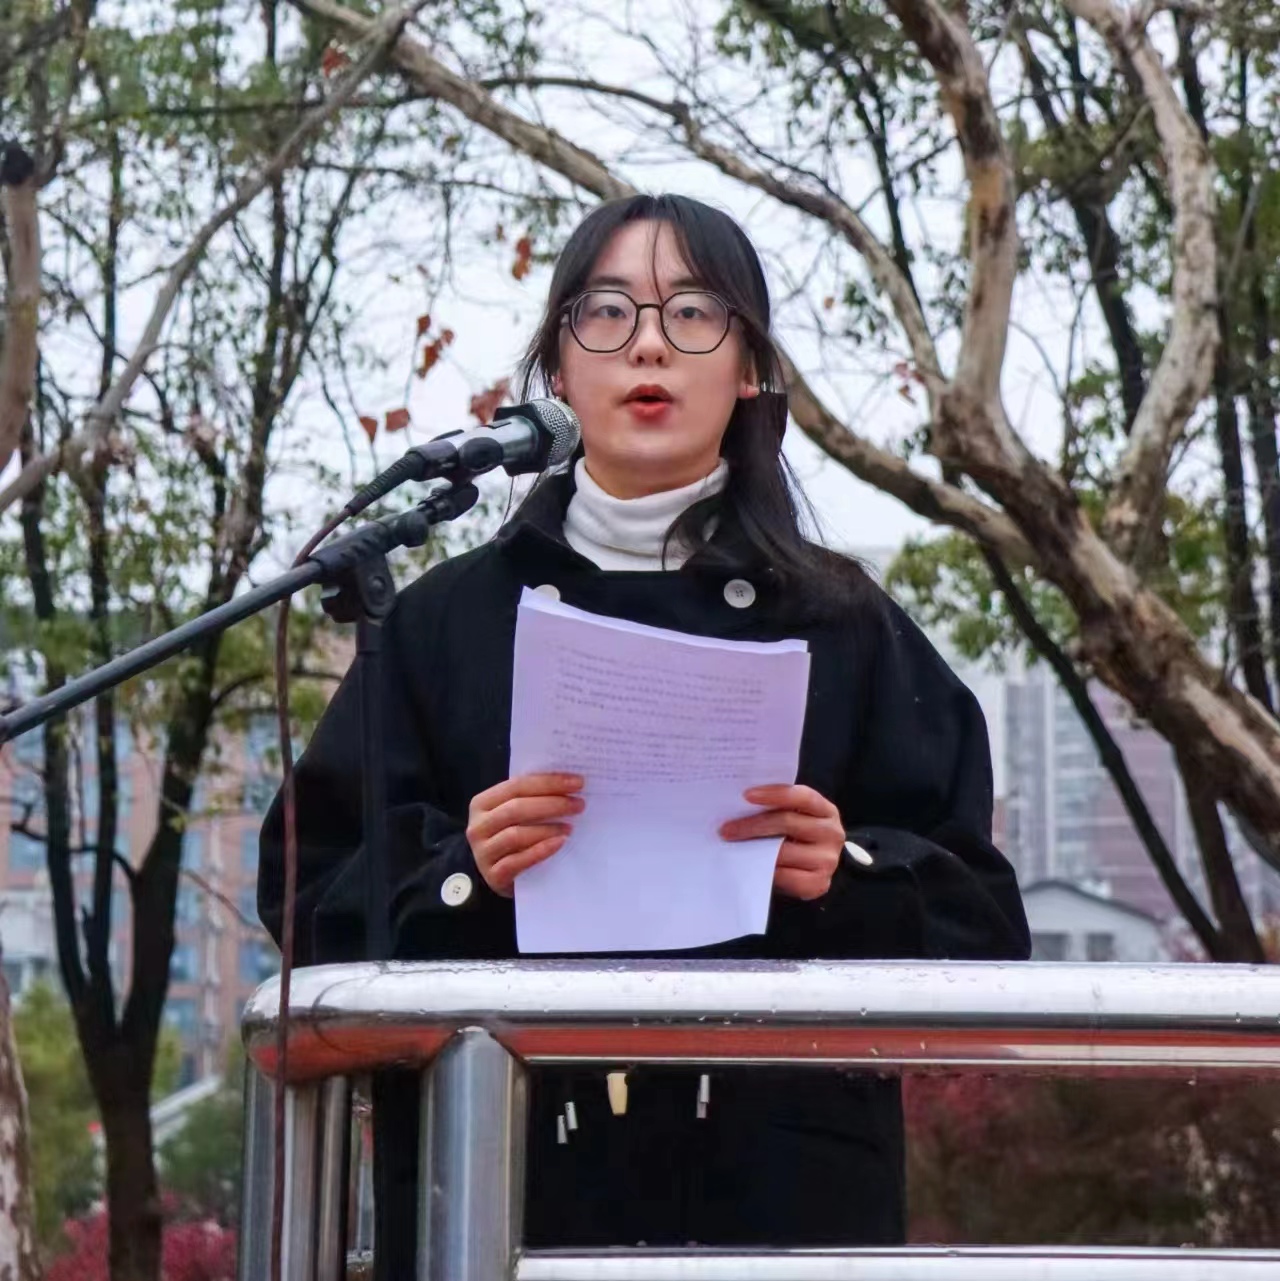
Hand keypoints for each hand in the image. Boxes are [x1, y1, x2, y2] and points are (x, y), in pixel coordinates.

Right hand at [466, 773, 583, 897]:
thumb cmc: (513, 838)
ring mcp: (483, 852)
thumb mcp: (514, 815)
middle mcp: (478, 826)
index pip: (517, 786)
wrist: (500, 876)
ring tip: (571, 827)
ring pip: (516, 835)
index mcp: (482, 803)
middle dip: (552, 804)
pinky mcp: (493, 876)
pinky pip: (517, 861)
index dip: (549, 782)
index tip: (577, 782)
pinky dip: (540, 851)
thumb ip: (531, 799)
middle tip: (579, 805)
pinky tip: (560, 844)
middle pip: (516, 808)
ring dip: (547, 829)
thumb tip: (569, 785)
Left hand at [719, 784, 843, 900]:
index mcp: (825, 810)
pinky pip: (786, 876)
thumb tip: (737, 805)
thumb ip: (775, 809)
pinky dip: (766, 871)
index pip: (801, 796)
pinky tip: (752, 867)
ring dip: (754, 850)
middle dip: (752, 825)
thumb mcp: (790, 818)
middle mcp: (832, 833)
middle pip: (787, 822)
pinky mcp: (819, 883)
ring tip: (733, 848)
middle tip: (726, 829)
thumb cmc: (793, 838)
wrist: (808, 869)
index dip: (774, 794)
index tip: (746, 795)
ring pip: (783, 851)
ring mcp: (828, 860)